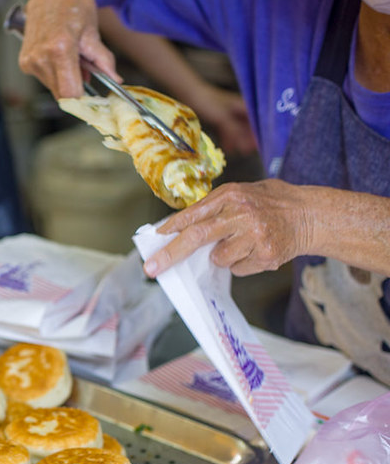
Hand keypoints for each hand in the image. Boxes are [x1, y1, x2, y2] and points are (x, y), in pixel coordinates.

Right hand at [18, 0, 118, 98]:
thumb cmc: (71, 6)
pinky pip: (45, 79)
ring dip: (65, 81)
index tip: (92, 101)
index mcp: (59, 49)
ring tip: (71, 60)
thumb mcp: (92, 30)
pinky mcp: (25, 63)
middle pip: (61, 94)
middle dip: (76, 88)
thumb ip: (103, 59)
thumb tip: (114, 79)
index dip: (83, 101)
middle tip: (86, 74)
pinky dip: (55, 74)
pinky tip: (59, 58)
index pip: (70, 93)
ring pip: (53, 88)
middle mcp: (41, 57)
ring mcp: (30, 61)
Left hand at [143, 179, 317, 277]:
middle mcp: (242, 213)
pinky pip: (237, 269)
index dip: (172, 227)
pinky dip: (241, 264)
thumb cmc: (271, 203)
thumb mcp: (242, 193)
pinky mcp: (266, 255)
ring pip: (218, 259)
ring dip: (223, 257)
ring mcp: (254, 235)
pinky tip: (257, 250)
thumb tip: (178, 227)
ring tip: (243, 242)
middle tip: (151, 269)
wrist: (311, 214)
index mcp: (231, 195)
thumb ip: (214, 207)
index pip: (194, 213)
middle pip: (197, 237)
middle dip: (170, 255)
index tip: (155, 238)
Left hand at [187, 85, 256, 155]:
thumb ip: (234, 130)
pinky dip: (228, 138)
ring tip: (239, 151)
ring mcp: (229, 114)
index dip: (259, 132)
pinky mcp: (219, 118)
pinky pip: (227, 130)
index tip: (259, 145)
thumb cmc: (208, 102)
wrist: (190, 94)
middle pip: (248, 126)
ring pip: (237, 129)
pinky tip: (227, 148)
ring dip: (238, 140)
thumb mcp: (222, 118)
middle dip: (248, 138)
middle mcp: (238, 109)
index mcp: (243, 106)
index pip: (256, 121)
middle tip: (248, 151)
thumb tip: (245, 145)